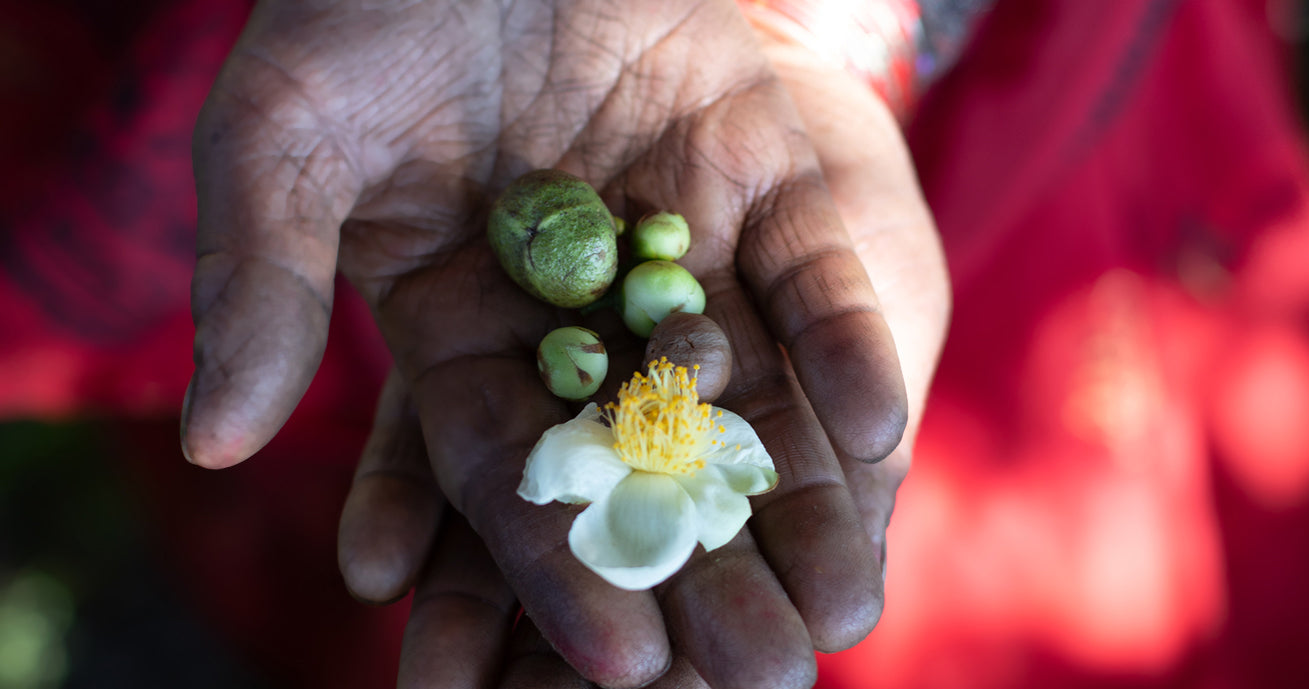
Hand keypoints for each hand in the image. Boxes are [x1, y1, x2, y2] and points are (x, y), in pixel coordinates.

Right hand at [184, 1, 921, 685]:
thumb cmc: (365, 4)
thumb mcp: (286, 135)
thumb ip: (260, 281)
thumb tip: (207, 440)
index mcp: (464, 332)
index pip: (511, 477)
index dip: (559, 570)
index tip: (619, 662)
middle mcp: (585, 315)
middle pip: (646, 461)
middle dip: (700, 566)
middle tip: (757, 677)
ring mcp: (684, 252)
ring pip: (750, 395)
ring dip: (797, 497)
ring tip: (839, 610)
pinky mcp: (764, 178)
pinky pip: (814, 277)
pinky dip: (844, 344)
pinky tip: (877, 430)